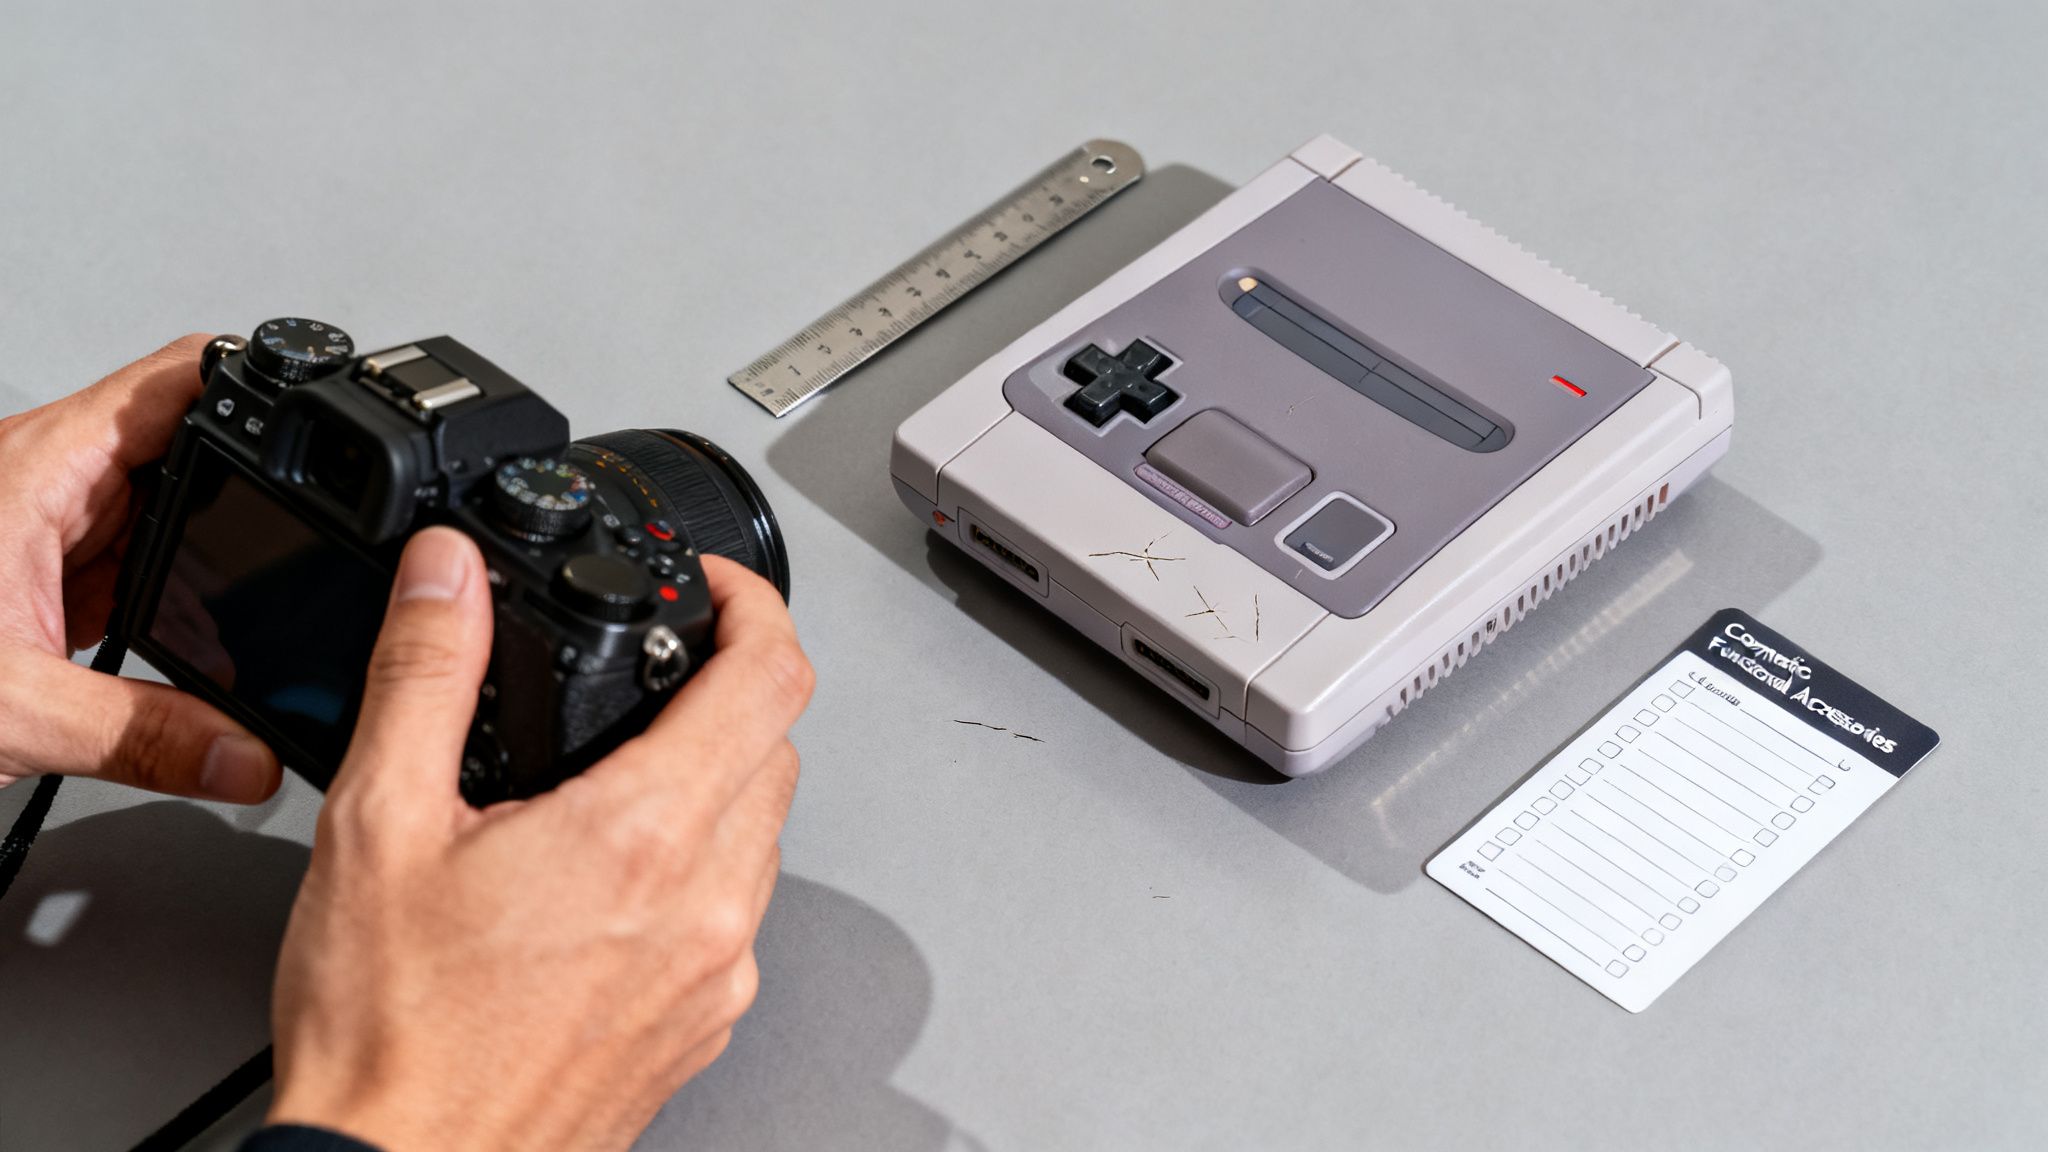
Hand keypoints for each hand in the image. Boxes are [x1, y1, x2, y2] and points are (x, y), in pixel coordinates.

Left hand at [0, 336, 281, 801]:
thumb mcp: (11, 714)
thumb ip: (144, 738)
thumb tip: (246, 757)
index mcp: (39, 468)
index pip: (182, 379)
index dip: (263, 385)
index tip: (321, 423)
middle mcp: (45, 478)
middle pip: (191, 444)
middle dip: (251, 493)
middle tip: (296, 550)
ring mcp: (46, 522)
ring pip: (167, 505)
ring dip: (207, 550)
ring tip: (230, 606)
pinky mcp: (43, 570)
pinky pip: (135, 558)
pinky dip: (168, 593)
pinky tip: (173, 636)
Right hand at [267, 530, 813, 1150]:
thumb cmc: (392, 1037)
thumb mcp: (380, 823)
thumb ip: (427, 674)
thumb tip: (447, 575)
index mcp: (643, 835)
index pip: (771, 676)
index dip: (753, 605)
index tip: (714, 588)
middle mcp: (709, 905)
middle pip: (778, 747)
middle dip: (728, 689)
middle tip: (654, 673)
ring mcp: (719, 974)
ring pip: (764, 832)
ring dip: (717, 782)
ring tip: (621, 777)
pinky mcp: (707, 1025)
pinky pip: (739, 912)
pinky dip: (701, 869)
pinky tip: (616, 883)